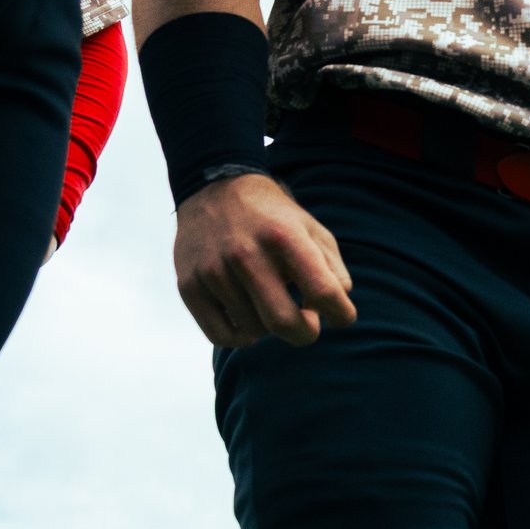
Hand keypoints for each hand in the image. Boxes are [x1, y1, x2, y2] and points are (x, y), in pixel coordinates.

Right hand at [173, 173, 356, 347]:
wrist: (215, 191)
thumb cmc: (274, 219)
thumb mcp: (312, 230)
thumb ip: (334, 270)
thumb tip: (337, 313)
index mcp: (285, 236)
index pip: (323, 292)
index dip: (341, 315)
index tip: (340, 316)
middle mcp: (246, 253)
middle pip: (284, 322)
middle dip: (306, 334)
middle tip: (308, 325)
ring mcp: (213, 270)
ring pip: (254, 331)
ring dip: (271, 327)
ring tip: (271, 302)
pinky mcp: (188, 285)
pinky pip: (220, 336)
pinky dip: (241, 337)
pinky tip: (249, 319)